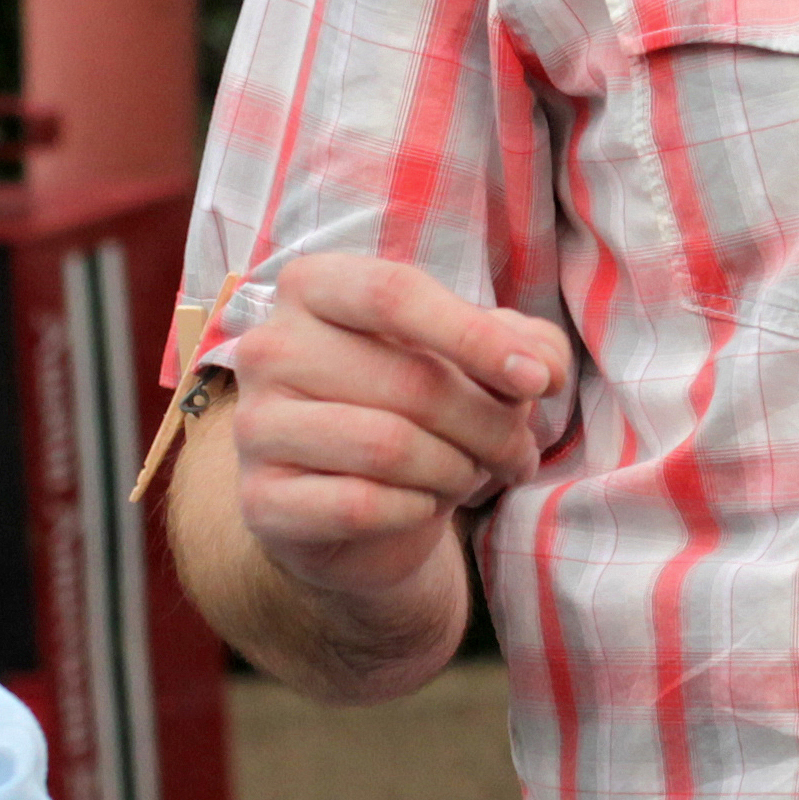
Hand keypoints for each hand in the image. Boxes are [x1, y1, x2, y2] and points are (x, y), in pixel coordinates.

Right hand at [225, 254, 573, 596]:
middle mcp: (270, 348)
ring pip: (387, 446)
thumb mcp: (477, 363)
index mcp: (312, 287)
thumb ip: (523, 346)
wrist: (358, 512)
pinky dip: (415, 511)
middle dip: (489, 425)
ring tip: (472, 475)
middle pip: (409, 380)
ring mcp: (255, 426)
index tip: (537, 381)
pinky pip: (358, 505)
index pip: (394, 293)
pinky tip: (425, 506)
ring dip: (456, 470)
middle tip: (518, 452)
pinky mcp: (260, 500)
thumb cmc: (416, 414)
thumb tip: (543, 366)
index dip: (476, 337)